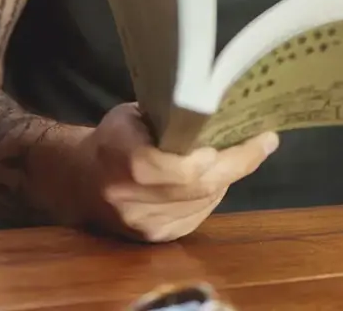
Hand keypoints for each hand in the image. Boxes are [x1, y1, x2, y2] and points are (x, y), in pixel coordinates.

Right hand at [72, 104, 278, 242]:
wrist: (79, 179)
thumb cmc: (113, 137)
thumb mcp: (135, 115)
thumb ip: (171, 117)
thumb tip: (218, 105)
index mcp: (130, 164)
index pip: (191, 169)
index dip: (225, 158)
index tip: (255, 138)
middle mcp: (136, 201)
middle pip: (204, 186)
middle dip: (239, 163)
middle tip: (264, 142)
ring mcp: (146, 225)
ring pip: (205, 202)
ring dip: (227, 178)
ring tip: (243, 154)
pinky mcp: (153, 237)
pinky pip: (197, 217)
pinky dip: (212, 196)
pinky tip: (217, 177)